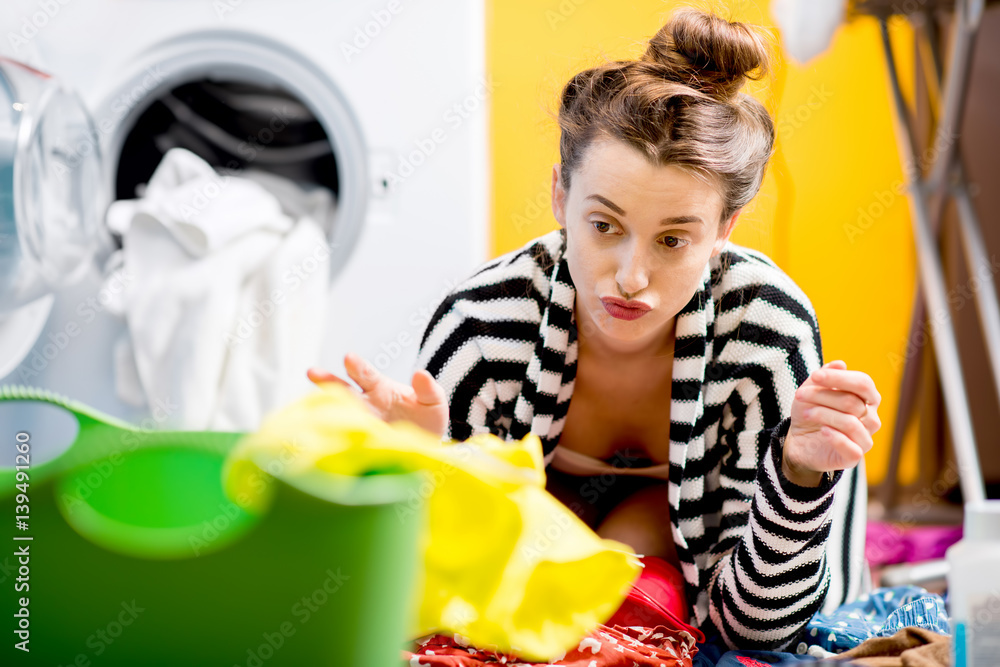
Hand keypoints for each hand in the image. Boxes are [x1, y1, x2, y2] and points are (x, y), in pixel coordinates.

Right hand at [306, 353, 448, 438]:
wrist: (425, 448)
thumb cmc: (426, 419)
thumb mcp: (434, 401)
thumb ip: (428, 388)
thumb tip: (420, 373)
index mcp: (380, 389)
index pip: (366, 374)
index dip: (357, 366)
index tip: (348, 358)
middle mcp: (364, 405)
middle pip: (342, 390)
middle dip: (327, 381)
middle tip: (312, 373)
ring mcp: (360, 425)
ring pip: (338, 414)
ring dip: (324, 408)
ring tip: (307, 406)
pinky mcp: (359, 445)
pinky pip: (344, 439)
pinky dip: (334, 436)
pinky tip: (321, 435)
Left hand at [783, 360, 881, 486]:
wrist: (799, 440)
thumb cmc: (811, 410)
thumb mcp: (812, 390)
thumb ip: (825, 377)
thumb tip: (840, 364)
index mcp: (867, 398)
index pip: (863, 383)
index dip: (840, 378)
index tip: (815, 376)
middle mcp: (871, 418)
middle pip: (852, 402)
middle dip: (822, 395)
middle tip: (799, 395)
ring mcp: (865, 438)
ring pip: (850, 423)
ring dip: (822, 414)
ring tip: (804, 413)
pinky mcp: (854, 457)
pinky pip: (853, 448)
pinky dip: (835, 437)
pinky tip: (822, 431)